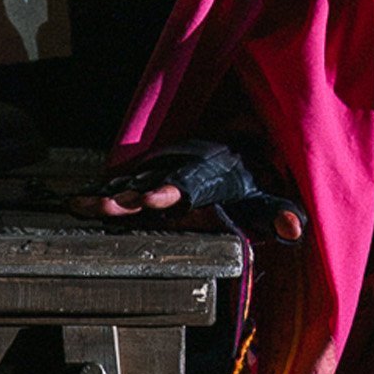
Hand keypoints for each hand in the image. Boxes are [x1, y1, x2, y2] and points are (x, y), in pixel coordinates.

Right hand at [87, 139, 306, 243]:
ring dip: (109, 195)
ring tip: (84, 205)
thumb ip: (277, 212)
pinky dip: (102, 191)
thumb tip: (294, 226)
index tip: (154, 198)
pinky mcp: (149, 177)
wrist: (232, 147)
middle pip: (152, 184)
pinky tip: (79, 201)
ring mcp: (161, 173)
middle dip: (130, 196)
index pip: (187, 185)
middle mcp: (180, 173)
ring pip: (132, 183)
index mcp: (206, 178)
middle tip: (109, 207)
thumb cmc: (245, 179)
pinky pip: (123, 183)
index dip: (171, 191)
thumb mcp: (264, 196)